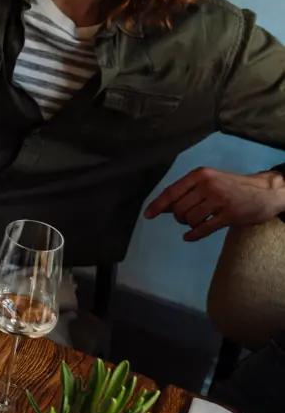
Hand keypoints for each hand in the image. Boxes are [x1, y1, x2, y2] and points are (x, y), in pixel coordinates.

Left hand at [144, 166, 284, 241]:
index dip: (158, 205)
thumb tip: (163, 207)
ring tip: (196, 223)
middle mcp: (207, 185)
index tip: (147, 215)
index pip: (172, 191)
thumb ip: (187, 192)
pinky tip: (189, 237)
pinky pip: (204, 228)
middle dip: (179, 217)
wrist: (264, 191)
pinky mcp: (230, 214)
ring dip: (189, 224)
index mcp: (199, 175)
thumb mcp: (209, 182)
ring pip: (190, 218)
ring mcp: (219, 199)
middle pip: (179, 208)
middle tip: (186, 218)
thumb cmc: (231, 186)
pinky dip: (194, 235)